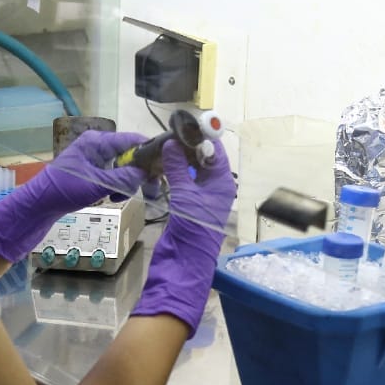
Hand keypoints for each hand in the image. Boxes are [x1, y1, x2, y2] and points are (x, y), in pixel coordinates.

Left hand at [0, 130, 148, 261]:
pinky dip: (116, 187)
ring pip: (122, 168)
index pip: (132, 139)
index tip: (163, 167)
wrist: (37, 206)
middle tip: (146, 190)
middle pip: (129, 154)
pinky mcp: (91, 173)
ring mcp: (93, 159)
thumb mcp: (97, 184)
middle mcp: (97, 146)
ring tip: (117, 197)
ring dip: (125, 183)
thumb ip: (124, 178)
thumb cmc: (63, 191)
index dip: (149, 152)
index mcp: (97, 141)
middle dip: (137, 173)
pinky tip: (109, 197)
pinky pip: (113, 176)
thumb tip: (146, 174)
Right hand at [132, 137, 235, 332]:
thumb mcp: (185, 194)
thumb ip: (177, 167)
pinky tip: (161, 165)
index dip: (202, 136)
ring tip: (162, 146)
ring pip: (192, 169)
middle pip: (204, 158)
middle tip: (168, 133)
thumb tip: (172, 143)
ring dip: (179, 158)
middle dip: (187, 146)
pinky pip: (184, 181)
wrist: (185, 260)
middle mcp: (216, 186)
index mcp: (222, 182)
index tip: (185, 124)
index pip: (216, 151)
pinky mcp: (190, 204)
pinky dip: (174, 172)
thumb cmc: (192, 227)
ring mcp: (203, 195)